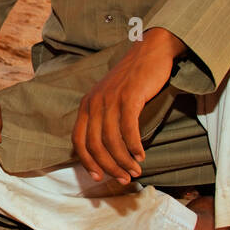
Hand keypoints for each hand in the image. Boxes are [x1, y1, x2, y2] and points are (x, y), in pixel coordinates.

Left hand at [72, 28, 184, 185]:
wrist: (150, 51)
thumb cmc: (132, 80)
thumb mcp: (110, 98)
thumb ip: (104, 118)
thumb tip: (106, 150)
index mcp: (86, 105)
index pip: (78, 141)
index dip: (87, 162)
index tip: (98, 177)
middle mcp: (94, 103)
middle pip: (95, 145)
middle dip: (108, 166)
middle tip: (123, 179)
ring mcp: (111, 99)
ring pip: (112, 140)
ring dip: (123, 161)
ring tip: (135, 171)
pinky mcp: (129, 97)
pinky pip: (129, 129)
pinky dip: (134, 146)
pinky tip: (141, 155)